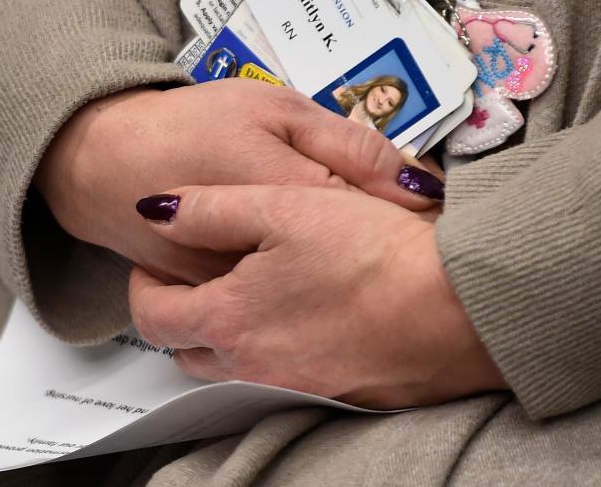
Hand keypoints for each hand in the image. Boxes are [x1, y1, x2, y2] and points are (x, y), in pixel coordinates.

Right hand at [36, 80, 444, 285]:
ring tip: (350, 260)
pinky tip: (301, 271)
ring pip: (319, 302)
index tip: (432, 218)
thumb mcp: (277, 109)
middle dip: (384, 263)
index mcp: (299, 200)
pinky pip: (274, 312)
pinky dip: (297, 295)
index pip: (387, 224)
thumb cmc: (195, 125)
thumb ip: (349, 145)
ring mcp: (244, 292)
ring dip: (343, 283)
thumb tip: (420, 181)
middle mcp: (273, 260)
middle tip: (392, 245)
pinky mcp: (218, 308)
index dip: (417, 223)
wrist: (107, 161)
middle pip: (358, 274)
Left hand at [128, 185, 505, 408]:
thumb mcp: (282, 207)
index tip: (153, 265)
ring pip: (234, 368)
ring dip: (226, 335)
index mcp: (231, 319)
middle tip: (195, 280)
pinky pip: (281, 376)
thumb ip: (210, 209)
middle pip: (188, 351)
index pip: (154, 318)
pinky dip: (274, 348)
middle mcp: (254, 364)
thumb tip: (156, 210)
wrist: (456, 308)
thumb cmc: (372, 254)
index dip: (143, 287)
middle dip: (180, 316)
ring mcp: (296, 384)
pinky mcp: (337, 393)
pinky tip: (304, 315)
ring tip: (250, 293)